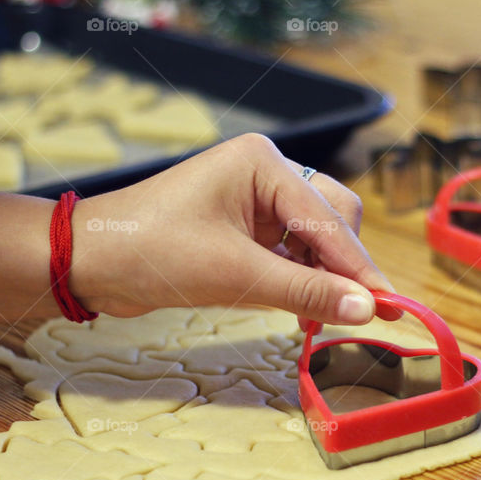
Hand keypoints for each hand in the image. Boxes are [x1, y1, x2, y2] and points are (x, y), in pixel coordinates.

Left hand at [71, 134, 393, 326]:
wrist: (90, 261)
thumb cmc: (151, 252)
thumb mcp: (233, 275)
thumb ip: (304, 291)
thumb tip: (366, 309)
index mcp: (262, 163)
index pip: (329, 218)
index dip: (360, 268)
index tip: (390, 308)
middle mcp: (265, 173)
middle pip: (334, 219)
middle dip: (344, 266)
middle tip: (355, 314)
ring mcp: (256, 199)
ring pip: (317, 237)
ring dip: (324, 275)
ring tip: (320, 315)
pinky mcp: (246, 227)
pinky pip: (293, 252)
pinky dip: (301, 278)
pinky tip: (302, 306)